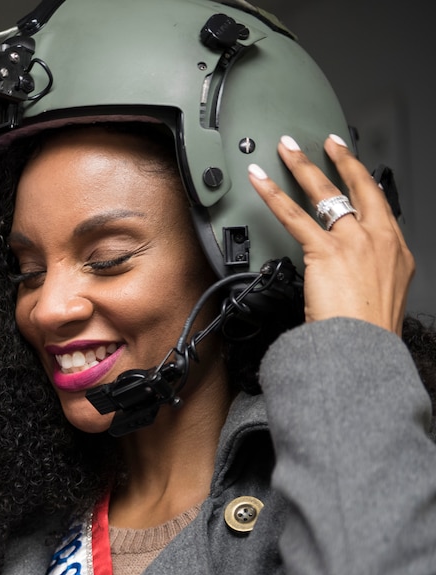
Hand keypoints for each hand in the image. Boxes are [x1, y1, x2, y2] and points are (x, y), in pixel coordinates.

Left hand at [247, 134, 412, 333]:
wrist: (362, 350)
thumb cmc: (368, 332)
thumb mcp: (379, 298)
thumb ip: (364, 277)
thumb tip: (345, 277)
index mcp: (396, 252)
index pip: (379, 206)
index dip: (365, 182)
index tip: (356, 168)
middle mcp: (379, 240)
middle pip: (359, 187)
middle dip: (341, 159)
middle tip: (328, 142)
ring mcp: (354, 242)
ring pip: (324, 193)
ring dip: (302, 166)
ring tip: (286, 149)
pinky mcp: (326, 251)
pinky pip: (293, 215)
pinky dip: (273, 195)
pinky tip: (260, 181)